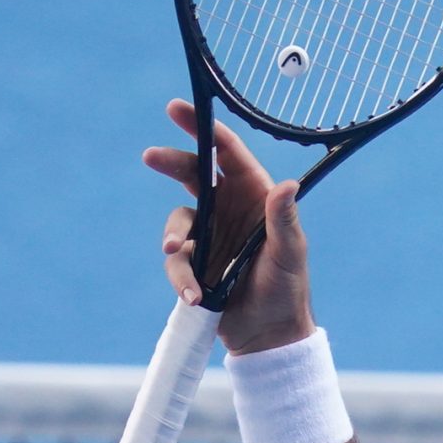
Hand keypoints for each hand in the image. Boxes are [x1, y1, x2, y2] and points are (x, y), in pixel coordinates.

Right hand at [143, 99, 316, 355]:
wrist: (268, 333)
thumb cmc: (287, 288)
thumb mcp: (290, 253)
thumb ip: (284, 220)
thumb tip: (288, 186)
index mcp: (254, 195)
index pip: (226, 153)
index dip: (203, 127)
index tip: (179, 109)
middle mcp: (227, 208)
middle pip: (191, 173)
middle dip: (171, 162)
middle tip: (152, 156)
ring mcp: (208, 234)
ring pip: (177, 221)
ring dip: (174, 236)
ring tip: (177, 253)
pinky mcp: (194, 262)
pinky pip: (177, 261)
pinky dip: (181, 277)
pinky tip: (194, 295)